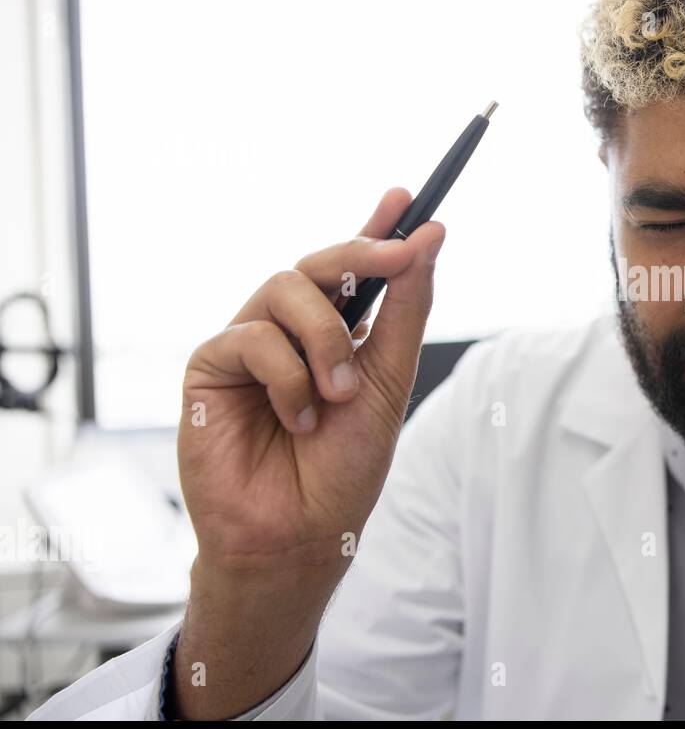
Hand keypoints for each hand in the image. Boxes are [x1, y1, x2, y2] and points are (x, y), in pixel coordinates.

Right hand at [171, 189, 443, 717]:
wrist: (299, 532)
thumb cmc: (344, 467)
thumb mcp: (389, 381)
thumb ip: (405, 310)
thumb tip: (429, 237)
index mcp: (339, 333)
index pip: (355, 269)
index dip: (376, 228)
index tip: (409, 196)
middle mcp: (293, 331)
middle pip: (320, 262)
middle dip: (361, 254)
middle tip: (400, 252)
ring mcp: (251, 344)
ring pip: (285, 287)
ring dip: (326, 338)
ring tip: (339, 393)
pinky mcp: (211, 366)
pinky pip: (250, 335)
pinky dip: (285, 374)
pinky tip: (295, 416)